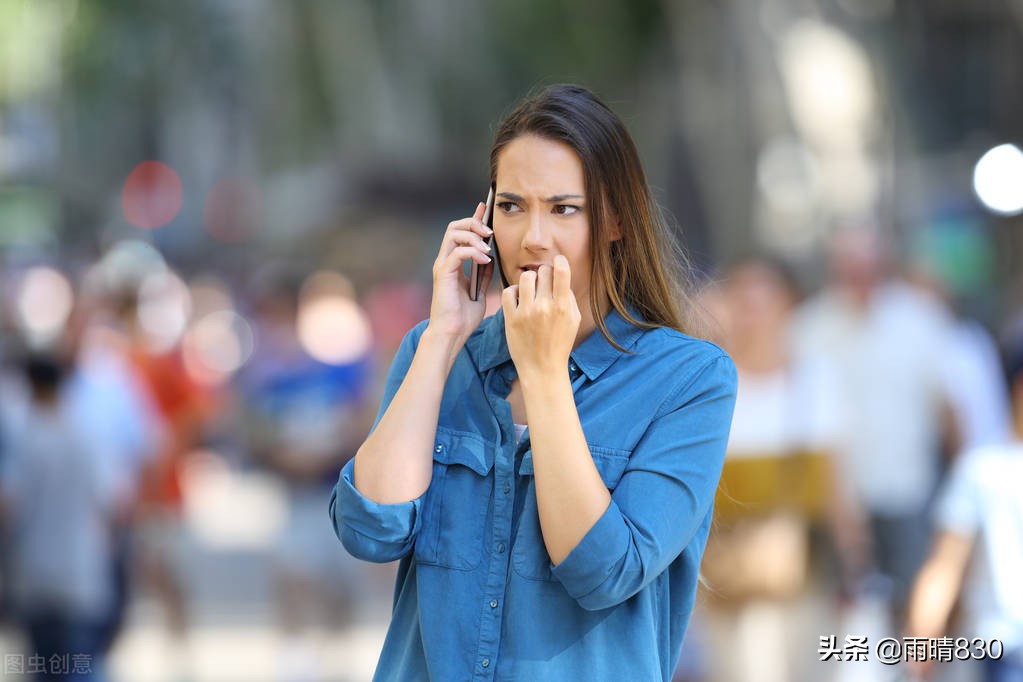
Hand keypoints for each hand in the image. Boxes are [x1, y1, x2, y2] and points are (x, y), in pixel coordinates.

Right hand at [427, 202, 493, 342]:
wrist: (452, 335)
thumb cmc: (463, 318)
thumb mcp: (480, 292)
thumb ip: (483, 274)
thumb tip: (492, 258)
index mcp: (453, 263)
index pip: (461, 232)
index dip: (473, 218)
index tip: (485, 208)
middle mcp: (445, 260)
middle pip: (455, 226)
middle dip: (474, 223)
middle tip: (490, 233)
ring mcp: (443, 266)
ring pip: (454, 234)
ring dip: (474, 236)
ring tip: (488, 249)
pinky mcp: (443, 274)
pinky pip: (457, 252)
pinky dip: (473, 252)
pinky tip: (485, 261)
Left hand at [502, 254, 580, 379]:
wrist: (542, 369)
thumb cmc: (559, 344)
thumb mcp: (573, 321)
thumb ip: (569, 297)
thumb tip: (560, 276)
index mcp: (564, 307)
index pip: (561, 271)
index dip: (559, 261)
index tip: (558, 263)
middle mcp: (545, 307)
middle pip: (543, 271)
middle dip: (544, 274)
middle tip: (543, 285)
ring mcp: (526, 312)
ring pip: (525, 277)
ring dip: (528, 280)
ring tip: (530, 290)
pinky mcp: (511, 318)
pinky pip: (508, 291)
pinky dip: (513, 292)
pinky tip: (518, 299)